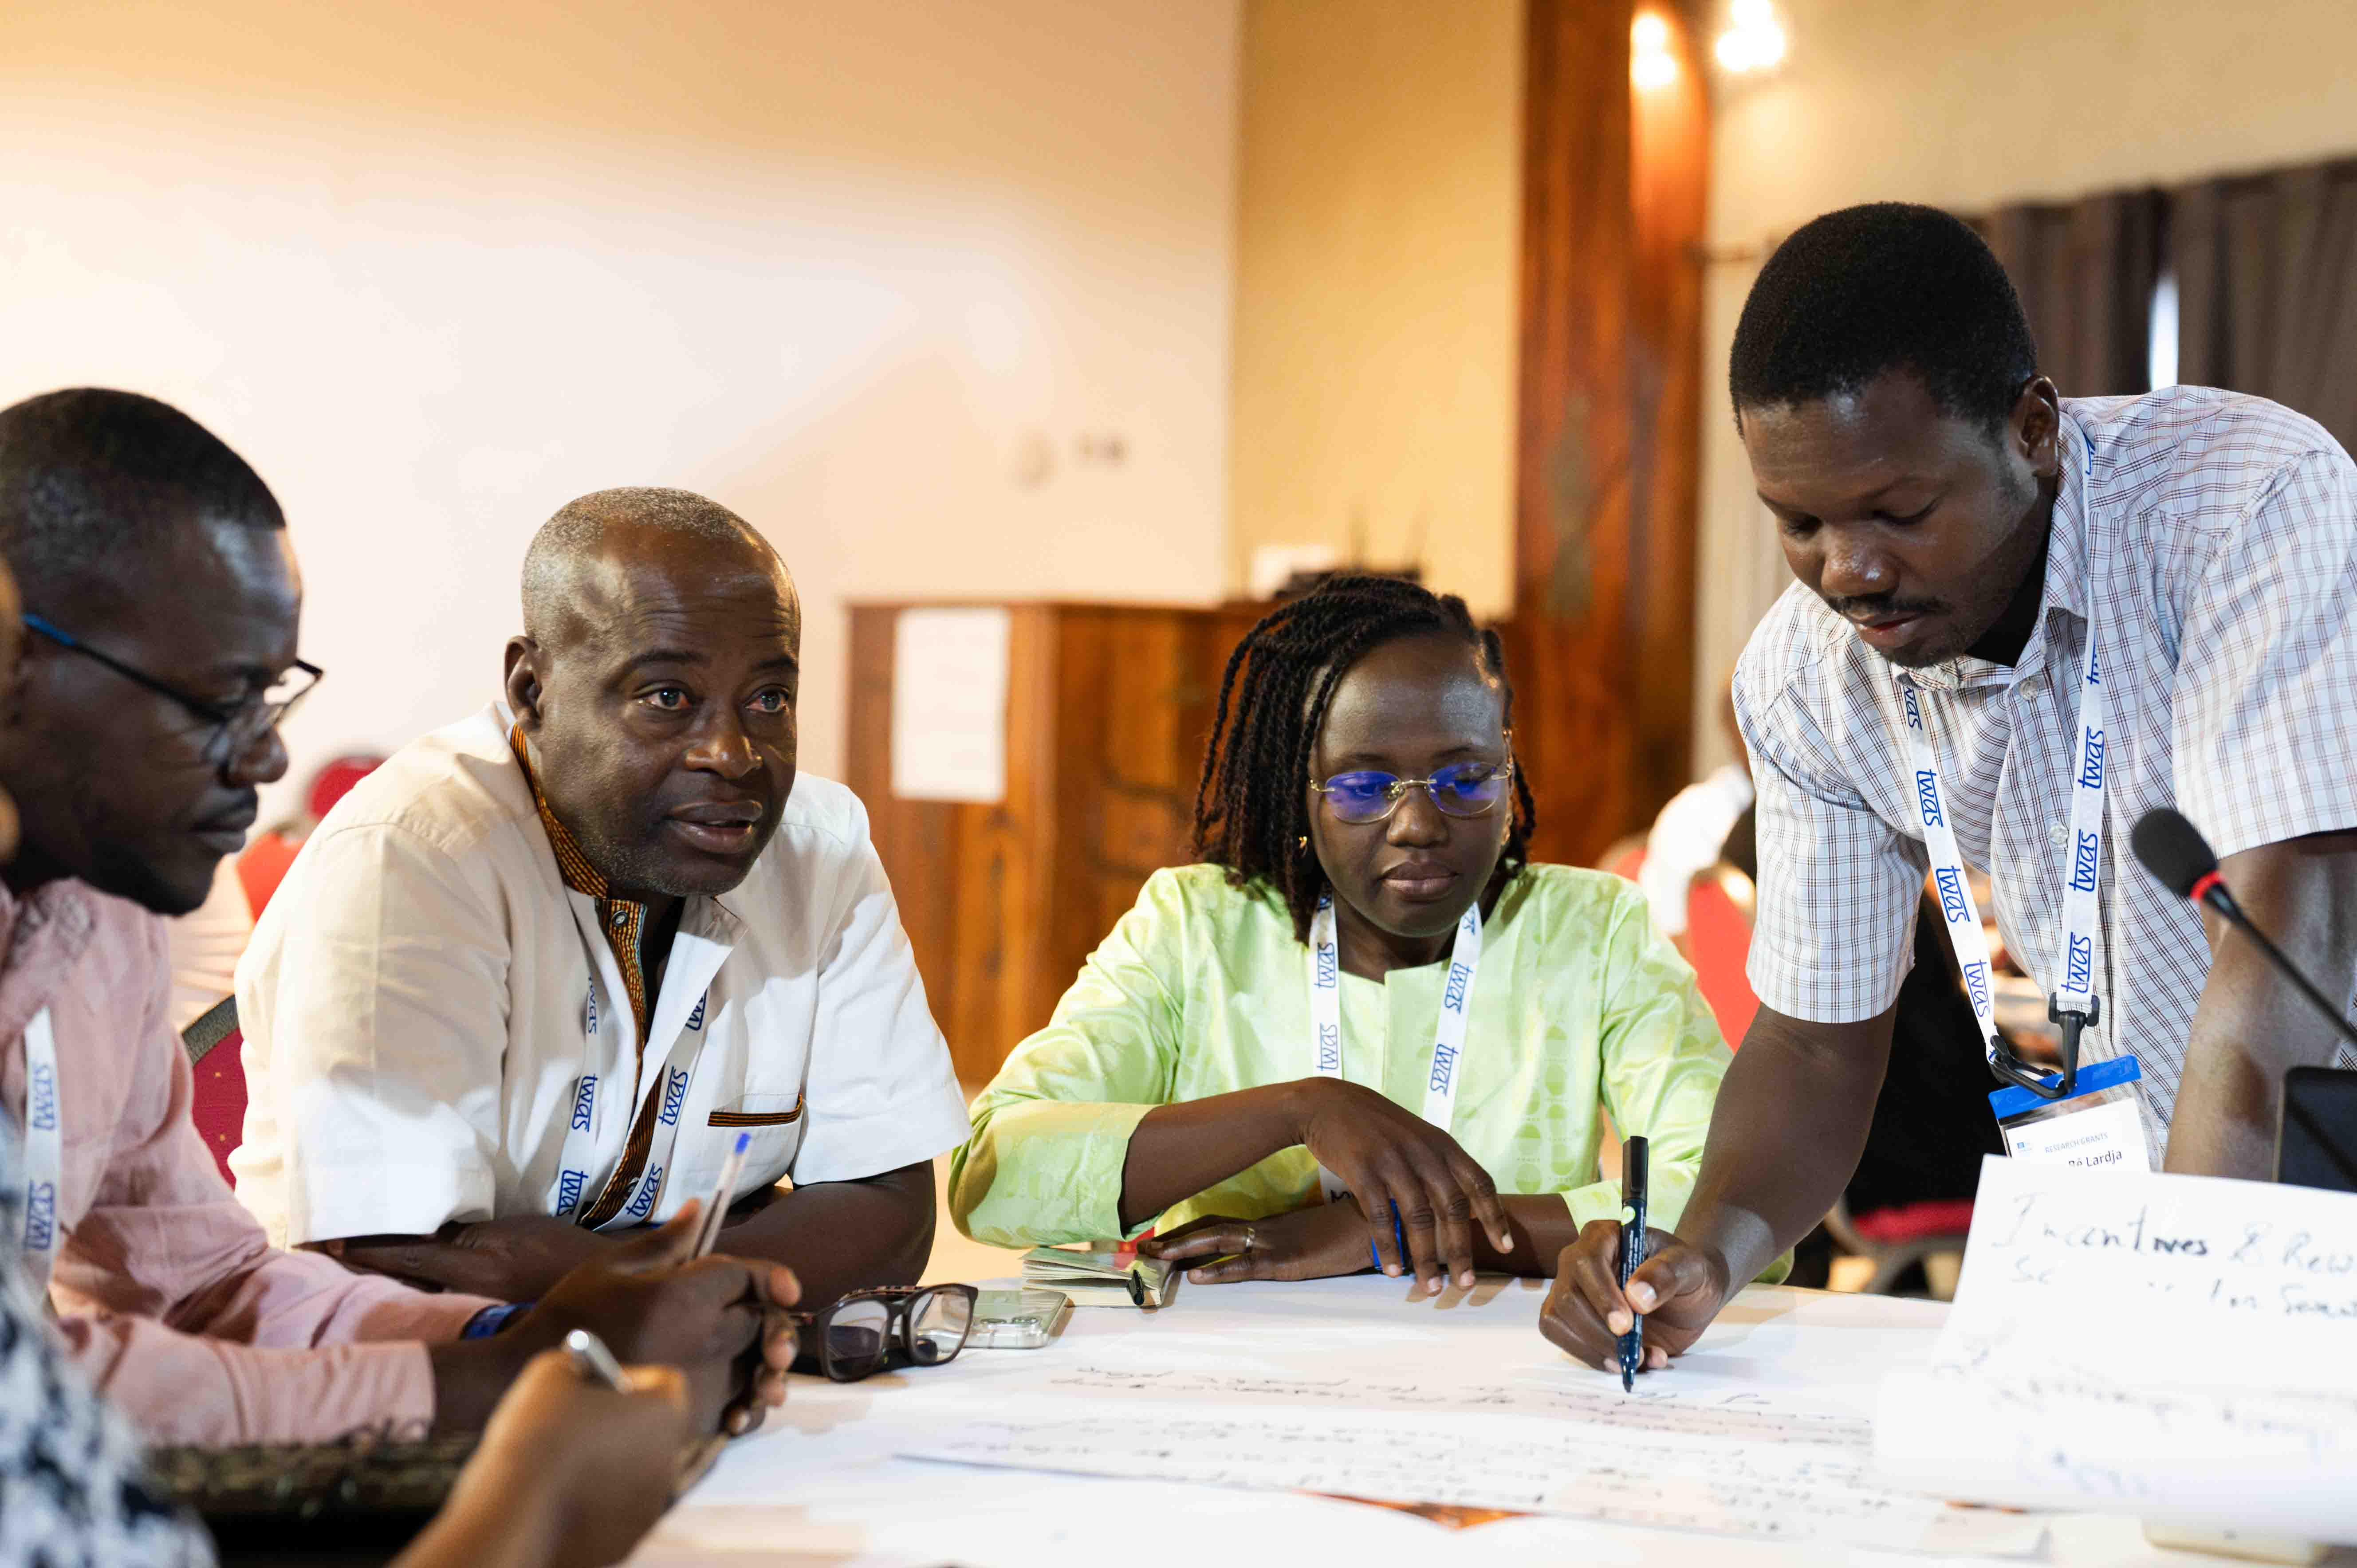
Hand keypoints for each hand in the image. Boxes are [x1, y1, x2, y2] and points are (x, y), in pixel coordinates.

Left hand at [316, 1215, 611, 1299]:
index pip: (403, 1254)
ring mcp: (469, 1308)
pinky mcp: (476, 1314)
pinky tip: (392, 1282)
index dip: (362, 1247)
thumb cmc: (557, 1247)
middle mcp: (463, 1294)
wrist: (594, 1280)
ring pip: (412, 1291)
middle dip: (361, 1265)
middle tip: (319, 1250)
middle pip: (399, 1279)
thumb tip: (419, 1231)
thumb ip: (464, 1233)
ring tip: (343, 1262)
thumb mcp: (512, 1228)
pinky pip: (433, 1299)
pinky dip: (409, 1288)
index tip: (323, 1241)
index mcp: (472, 1267)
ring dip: (381, 1277)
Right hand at [411, 1350, 693, 1567]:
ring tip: (559, 1460)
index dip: (632, 1376)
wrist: (512, 1512)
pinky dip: (590, 1503)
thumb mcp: (551, 1372)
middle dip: (619, 1421)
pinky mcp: (623, 1543)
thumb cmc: (535, 1433)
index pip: (665, 1383)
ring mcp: (648, 1508)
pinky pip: (611, 1512)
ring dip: (605, 1463)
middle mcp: (669, 1462)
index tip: (598, 1380)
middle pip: (651, 1430)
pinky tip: (556, 1496)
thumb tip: (576, 1372)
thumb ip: (576, 1366)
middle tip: (578, 1417)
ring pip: (631, 1474)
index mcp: (665, 1413)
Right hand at [512, 1203, 799, 1435]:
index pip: (746, 1275)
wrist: (531, 1378)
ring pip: (754, 1368)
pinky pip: (735, 1410)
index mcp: (686, 1294)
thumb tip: (700, 1208)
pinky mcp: (687, 1420)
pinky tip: (742, 1404)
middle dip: (767, 1316)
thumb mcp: (613, 1266)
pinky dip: (745, 1405)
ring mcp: (698, 1383)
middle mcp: (702, 1338)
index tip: (786, 1286)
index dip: (770, 1275)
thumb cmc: (572, 1314)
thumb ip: (667, 1241)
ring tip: (769, 1366)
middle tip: (773, 1320)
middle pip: (758, 1321)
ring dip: (765, 1363)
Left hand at [1139, 1204, 1373, 1283]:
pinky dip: (1221, 1271)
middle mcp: (1265, 1230)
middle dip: (1174, 1241)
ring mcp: (1274, 1243)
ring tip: (1155, 1259)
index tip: (1157, 1237)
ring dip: (1185, 1252)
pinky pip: (1248, 1266)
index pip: (1218, 1222)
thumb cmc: (1347, 1229)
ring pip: (1219, 1243)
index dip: (1187, 1230)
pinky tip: (1200, 1276)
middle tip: (1141, 1250)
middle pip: (1209, 1230)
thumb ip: (1290, 1234)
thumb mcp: (1311, 1232)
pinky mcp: (1288, 1261)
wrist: (1379, 1222)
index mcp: (1269, 1224)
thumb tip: (1270, 1244)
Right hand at [1288, 1078, 1510, 1294]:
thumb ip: (1441, 1167)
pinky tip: (1392, 1270)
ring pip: (1418, 1217)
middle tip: (1465, 1284)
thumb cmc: (1376, 1126)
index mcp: (1441, 1144)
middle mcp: (1423, 1152)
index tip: (1505, 1248)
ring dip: (1426, 1257)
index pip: (1479, 1182)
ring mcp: (1393, 1160)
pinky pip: (1380, 1216)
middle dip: (1462, 1249)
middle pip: (1452, 1206)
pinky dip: (1388, 1246)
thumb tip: (1467, 1209)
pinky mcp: (1363, 1171)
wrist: (1328, 1103)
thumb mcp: (1417, 1137)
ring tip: (1430, 1287)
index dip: (1495, 1216)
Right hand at [1538, 1219, 1729, 1373]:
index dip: (1601, 1295)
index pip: (1587, 1261)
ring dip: (1595, 1349)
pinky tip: (1625, 1363)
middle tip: (1635, 1354)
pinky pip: (1562, 1339)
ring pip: (1557, 1320)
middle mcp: (1577, 1260)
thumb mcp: (1689, 1267)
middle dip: (1598, 1332)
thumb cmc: (1686, 1272)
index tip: (1625, 1325)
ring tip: (1637, 1360)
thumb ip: (1666, 1274)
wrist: (1688, 1296)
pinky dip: (1593, 1358)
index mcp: (1603, 1236)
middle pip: (1568, 1296)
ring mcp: (1569, 1289)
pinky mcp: (1569, 1318)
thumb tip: (1636, 1296)